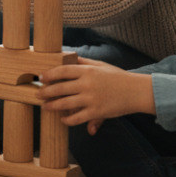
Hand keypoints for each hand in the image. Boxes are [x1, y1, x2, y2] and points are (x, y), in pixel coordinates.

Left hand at [38, 57, 155, 127]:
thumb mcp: (101, 65)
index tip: (41, 77)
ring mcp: (91, 99)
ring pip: (65, 104)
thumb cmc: (118, 77)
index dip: (49, 74)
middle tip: (38, 94)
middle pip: (60, 88)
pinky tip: (62, 119)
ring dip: (52, 106)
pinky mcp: (96, 113)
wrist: (136, 91)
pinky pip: (77, 118)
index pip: (62, 71)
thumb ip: (83, 62)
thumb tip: (66, 56)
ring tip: (45, 106)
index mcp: (88, 71)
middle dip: (46, 92)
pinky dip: (67, 120)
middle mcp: (87, 84)